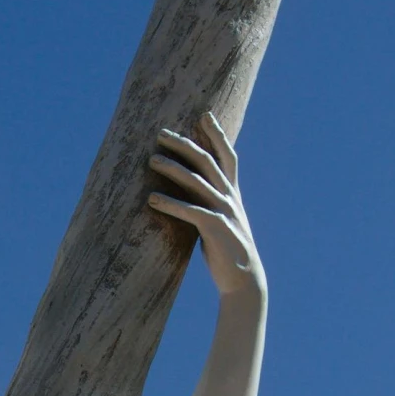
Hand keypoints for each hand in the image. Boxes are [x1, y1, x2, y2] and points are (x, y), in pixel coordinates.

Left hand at [148, 113, 264, 298]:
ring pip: (197, 182)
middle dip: (184, 144)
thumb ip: (208, 202)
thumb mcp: (219, 220)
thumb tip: (187, 190)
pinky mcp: (216, 229)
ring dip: (172, 169)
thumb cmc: (226, 250)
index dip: (217, 134)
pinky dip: (170, 204)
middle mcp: (230, 198)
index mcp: (232, 193)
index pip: (227, 156)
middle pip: (207, 161)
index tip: (203, 115)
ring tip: (151, 160)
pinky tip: (152, 200)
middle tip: (161, 133)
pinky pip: (191, 212)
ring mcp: (225, 212)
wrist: (243, 280)